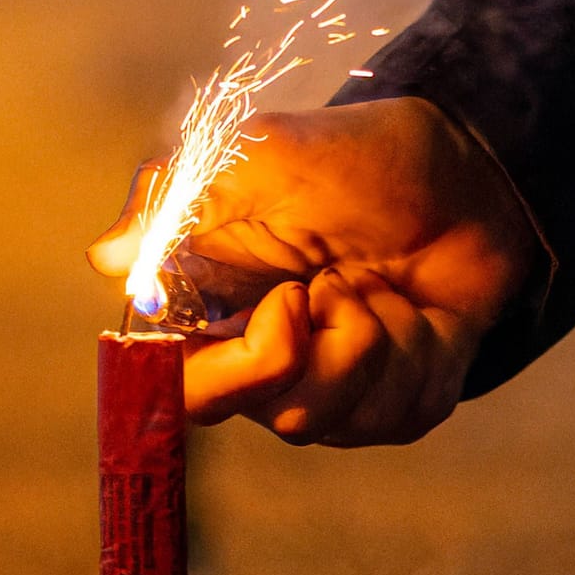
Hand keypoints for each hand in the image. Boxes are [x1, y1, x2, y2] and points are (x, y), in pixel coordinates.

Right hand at [89, 98, 539, 445]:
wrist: (465, 176)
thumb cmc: (355, 163)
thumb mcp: (263, 157)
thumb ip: (182, 201)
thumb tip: (109, 257)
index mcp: (208, 313)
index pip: (172, 390)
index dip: (223, 368)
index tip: (283, 303)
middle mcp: (261, 366)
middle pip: (266, 412)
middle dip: (311, 342)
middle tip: (332, 279)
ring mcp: (332, 393)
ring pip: (333, 417)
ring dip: (371, 334)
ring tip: (376, 282)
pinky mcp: (393, 407)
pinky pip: (398, 412)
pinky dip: (418, 349)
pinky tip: (418, 309)